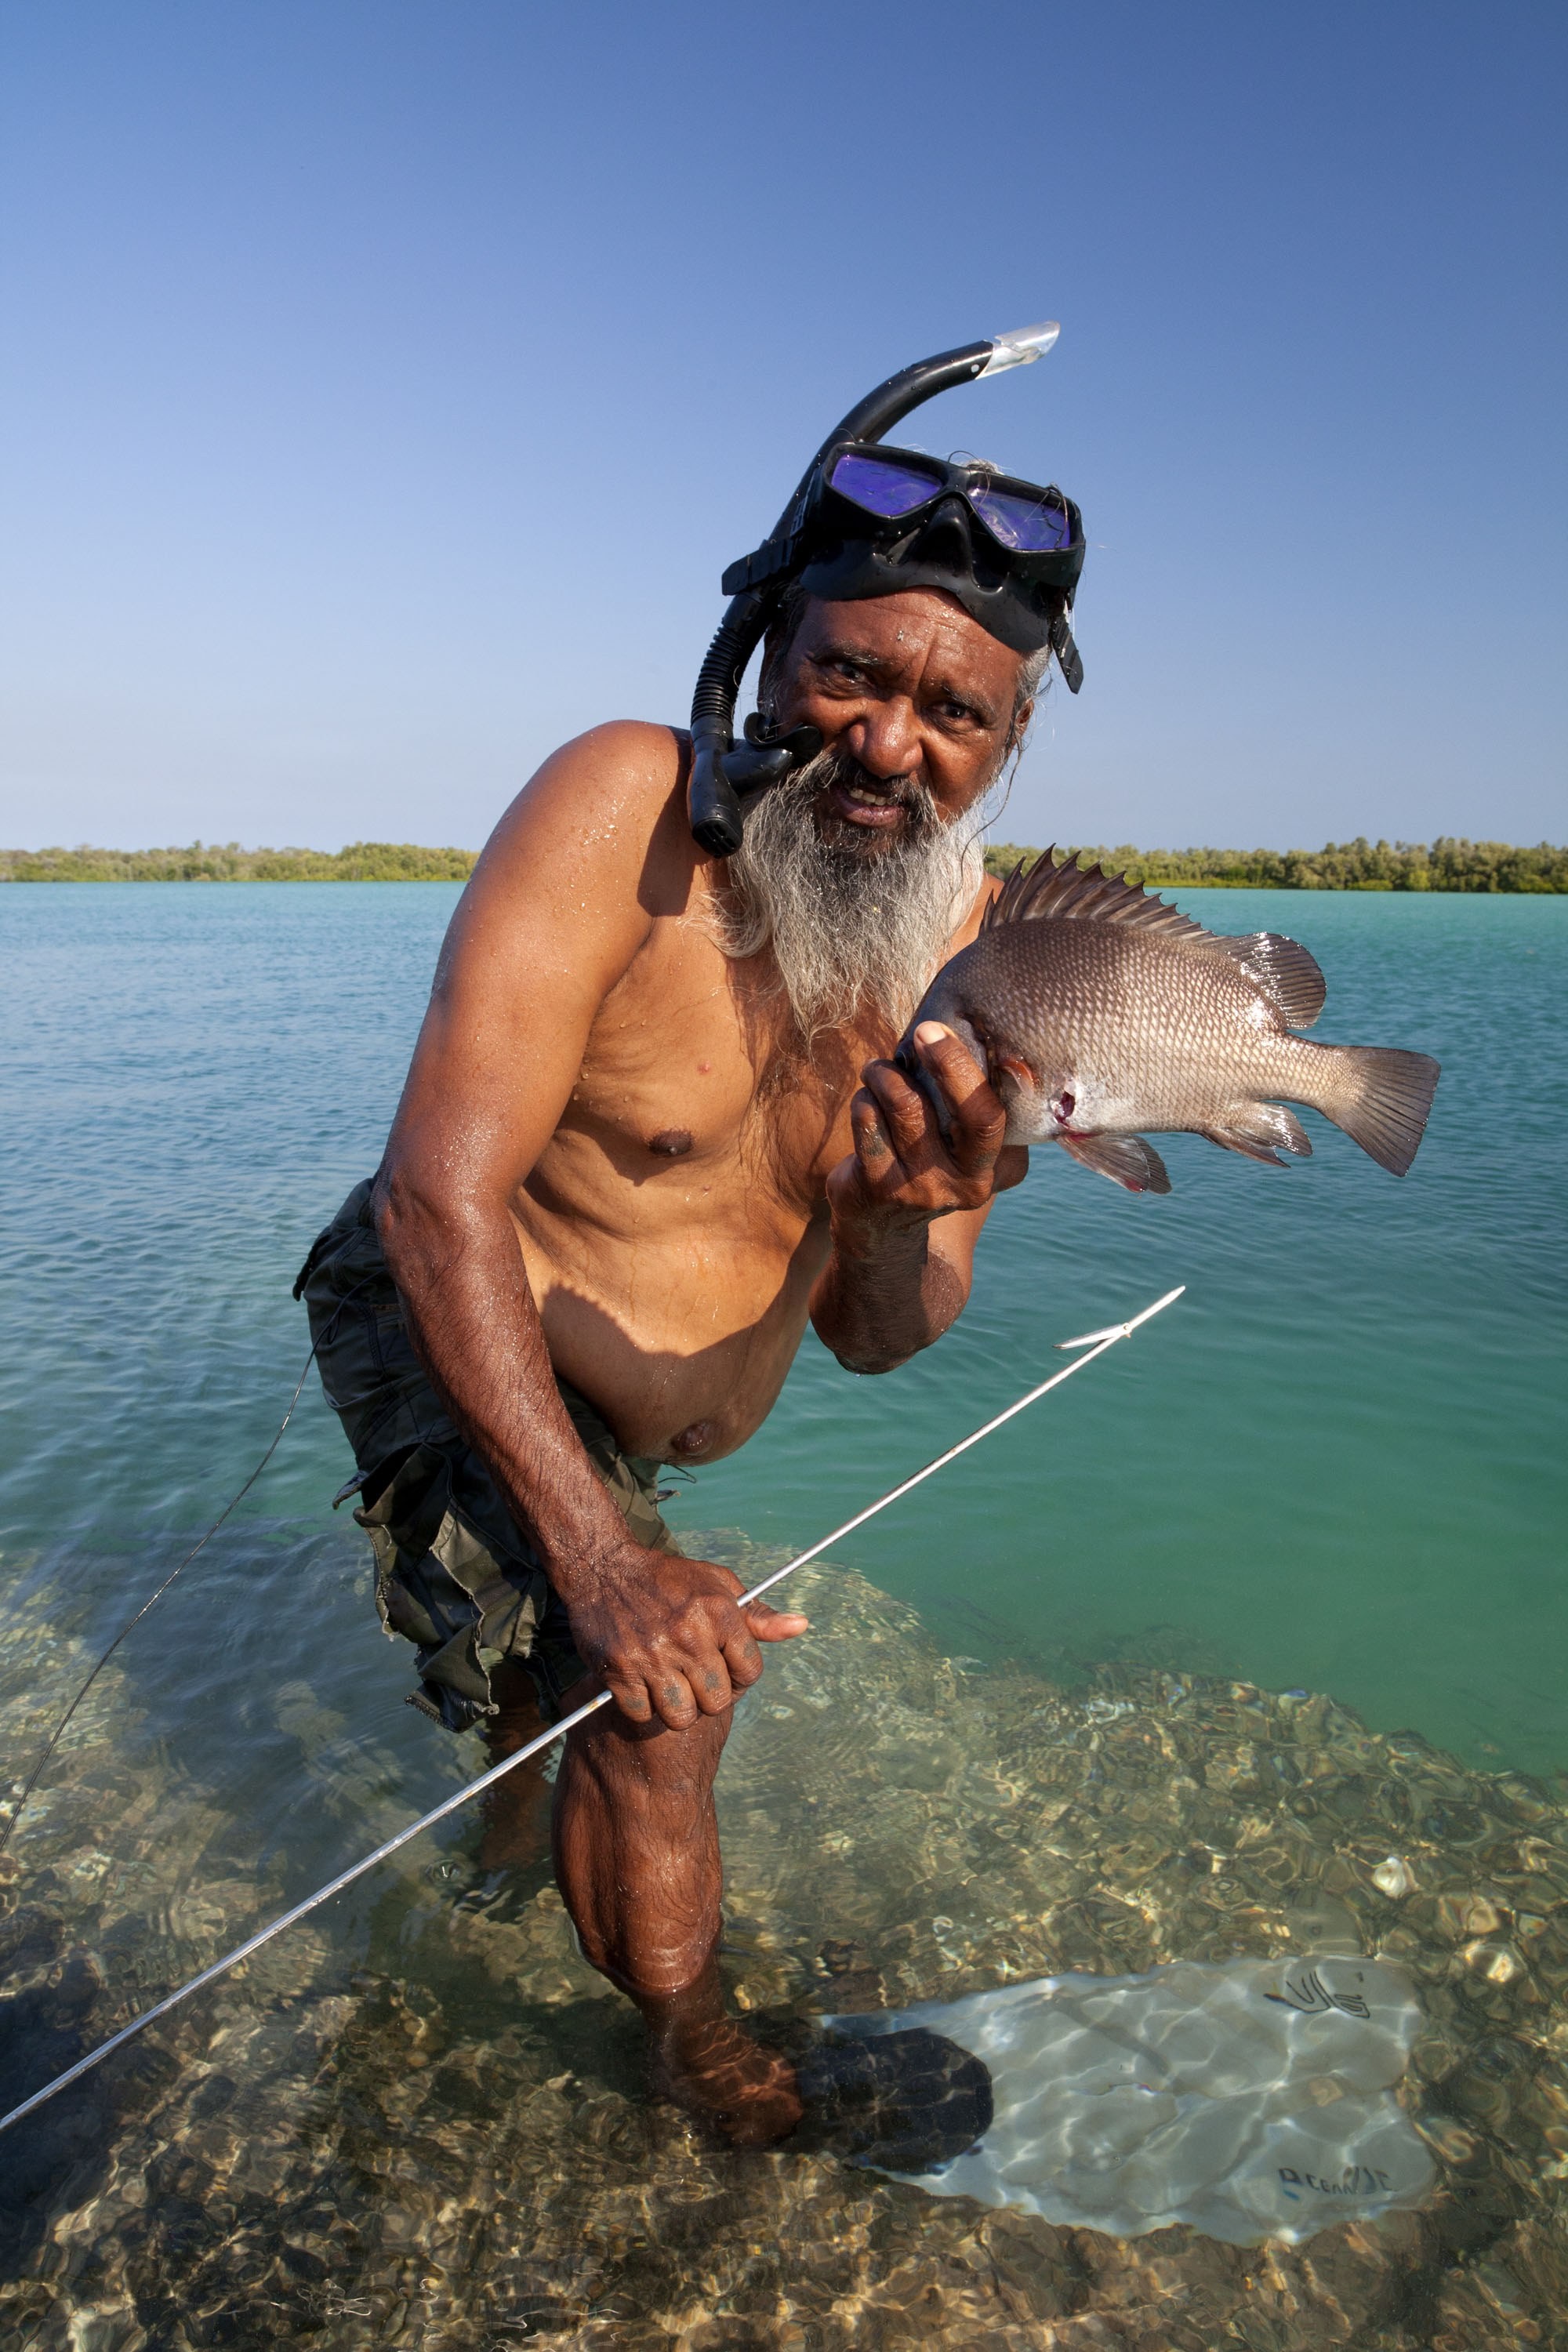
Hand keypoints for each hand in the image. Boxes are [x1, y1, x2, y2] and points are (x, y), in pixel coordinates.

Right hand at [569, 1546, 808, 1729]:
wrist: (603, 1567)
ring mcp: (653, 1654)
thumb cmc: (668, 1578)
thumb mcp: (717, 1584)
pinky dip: (642, 1706)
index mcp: (719, 1611)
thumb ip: (758, 1615)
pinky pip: (643, 1714)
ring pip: (682, 1716)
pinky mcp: (619, 1669)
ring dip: (676, 1708)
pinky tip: (641, 1684)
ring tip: (669, 1687)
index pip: (750, 1671)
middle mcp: (689, 1634)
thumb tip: (801, 1626)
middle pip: (717, 1701)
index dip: (741, 1677)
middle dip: (709, 1696)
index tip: (725, 1670)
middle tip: (693, 1680)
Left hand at [827, 1021, 1027, 1237]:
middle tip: (923, 1032)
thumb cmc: (923, 1165)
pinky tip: (865, 1099)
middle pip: (962, 1113)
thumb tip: (983, 1041)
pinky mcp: (877, 1188)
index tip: (947, 1032)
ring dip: (885, 1076)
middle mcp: (959, 1183)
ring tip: (876, 1069)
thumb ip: (973, 1109)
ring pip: (905, 1107)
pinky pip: (869, 1123)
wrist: (881, 1230)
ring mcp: (918, 1188)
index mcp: (986, 1170)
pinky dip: (864, 1100)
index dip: (970, 1071)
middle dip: (946, 1063)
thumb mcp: (957, 1149)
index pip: (991, 1117)